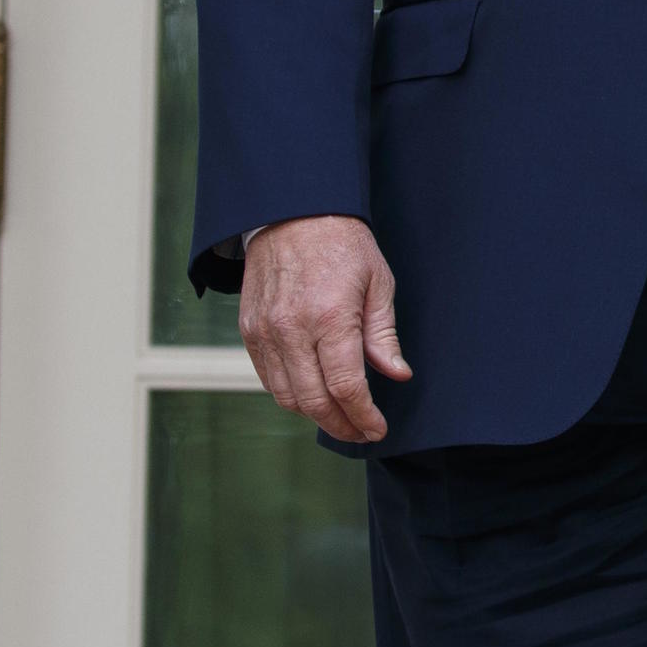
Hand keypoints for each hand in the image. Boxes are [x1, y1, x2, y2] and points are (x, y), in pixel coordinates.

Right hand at [239, 215, 410, 443]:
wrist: (293, 213)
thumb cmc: (344, 244)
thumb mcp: (378, 282)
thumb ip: (383, 335)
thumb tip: (397, 375)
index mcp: (330, 316)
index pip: (345, 386)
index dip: (363, 416)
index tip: (377, 429)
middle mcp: (292, 329)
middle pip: (313, 400)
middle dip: (340, 425)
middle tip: (361, 432)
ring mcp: (265, 332)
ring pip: (286, 396)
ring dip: (314, 415)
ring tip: (341, 418)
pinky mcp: (249, 330)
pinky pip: (268, 378)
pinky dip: (290, 395)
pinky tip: (313, 394)